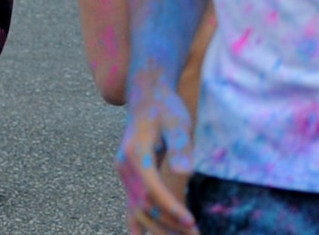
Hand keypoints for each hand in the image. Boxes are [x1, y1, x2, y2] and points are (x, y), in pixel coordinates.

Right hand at [118, 84, 197, 233]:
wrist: (147, 98)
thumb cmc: (165, 108)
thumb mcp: (177, 121)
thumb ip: (180, 145)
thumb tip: (186, 172)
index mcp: (135, 153)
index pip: (151, 189)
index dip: (170, 207)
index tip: (191, 222)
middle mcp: (124, 167)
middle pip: (144, 205)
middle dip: (168, 224)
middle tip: (195, 234)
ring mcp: (124, 174)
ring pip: (138, 210)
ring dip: (160, 228)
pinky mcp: (129, 179)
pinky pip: (132, 207)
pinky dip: (141, 226)